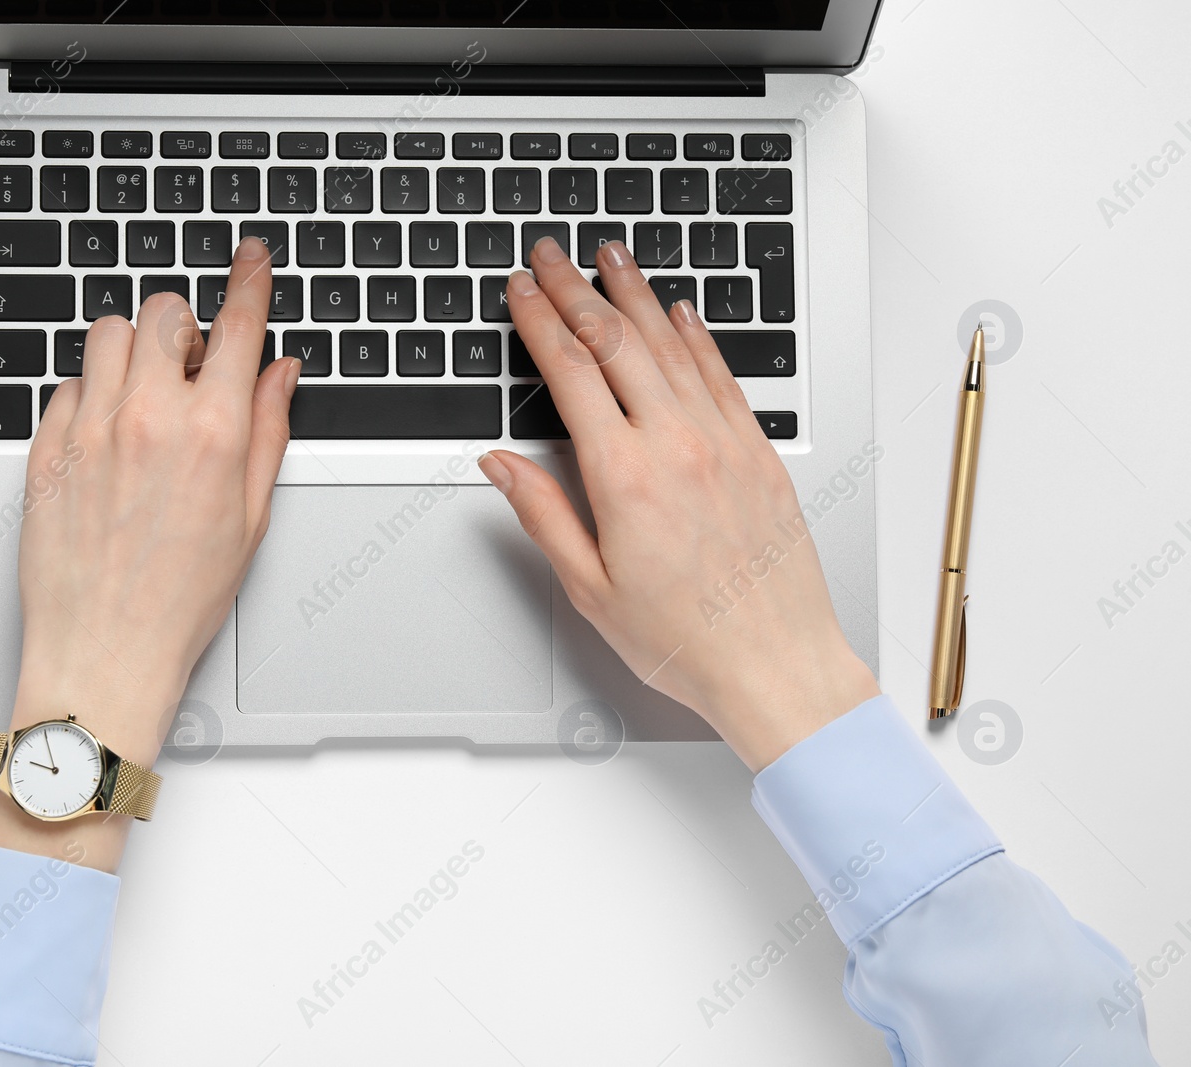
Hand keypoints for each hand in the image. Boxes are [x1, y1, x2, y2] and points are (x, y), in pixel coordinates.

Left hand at [0, 238, 298, 865]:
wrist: (104, 653)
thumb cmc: (181, 602)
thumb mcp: (251, 518)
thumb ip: (269, 433)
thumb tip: (279, 375)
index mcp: (214, 433)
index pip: (237, 324)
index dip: (251, 280)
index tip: (254, 257)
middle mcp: (149, 417)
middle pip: (164, 313)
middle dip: (183, 327)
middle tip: (191, 365)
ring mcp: (90, 429)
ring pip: (108, 334)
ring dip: (133, 349)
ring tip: (145, 393)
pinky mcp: (46, 449)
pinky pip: (68, 384)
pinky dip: (92, 392)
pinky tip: (108, 435)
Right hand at [479, 237, 877, 771]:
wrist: (775, 665)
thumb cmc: (685, 640)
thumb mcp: (589, 588)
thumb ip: (543, 514)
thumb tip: (501, 464)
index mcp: (624, 478)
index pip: (569, 372)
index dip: (539, 320)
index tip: (520, 289)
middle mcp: (677, 446)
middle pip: (615, 342)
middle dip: (575, 289)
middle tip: (551, 253)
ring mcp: (724, 443)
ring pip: (670, 345)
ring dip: (635, 294)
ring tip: (610, 257)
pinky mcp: (759, 453)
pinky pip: (722, 375)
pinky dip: (695, 337)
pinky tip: (679, 313)